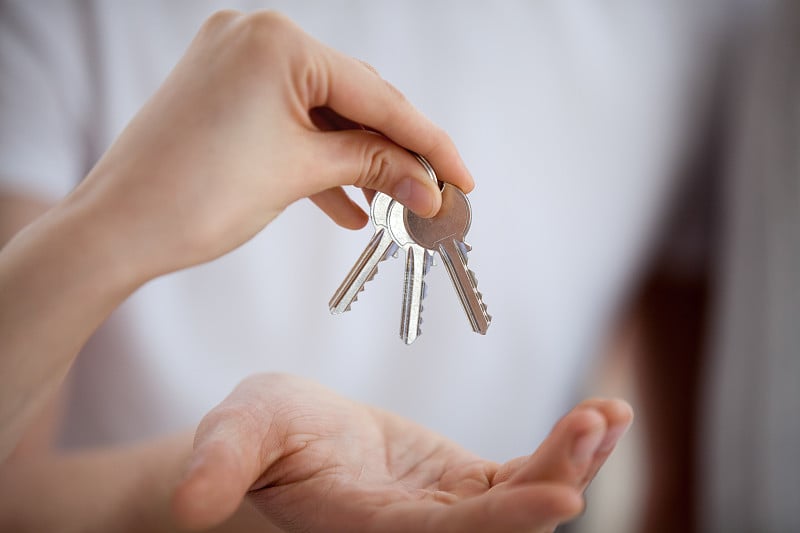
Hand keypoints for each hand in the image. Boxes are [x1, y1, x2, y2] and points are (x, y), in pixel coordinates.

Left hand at [68, 10, 472, 281]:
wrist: (117, 230)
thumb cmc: (195, 196)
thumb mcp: (301, 174)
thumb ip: (374, 166)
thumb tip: (428, 183)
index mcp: (278, 41)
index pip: (377, 94)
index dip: (428, 142)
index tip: (461, 175)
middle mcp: (256, 36)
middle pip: (352, 97)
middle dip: (392, 150)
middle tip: (429, 192)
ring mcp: (236, 60)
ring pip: (322, 112)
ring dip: (356, 158)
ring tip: (389, 202)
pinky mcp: (224, 90)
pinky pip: (289, 120)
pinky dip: (317, 157)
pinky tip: (347, 202)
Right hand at [172, 374, 632, 531]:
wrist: (286, 441)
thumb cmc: (259, 435)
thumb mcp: (236, 432)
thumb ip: (222, 461)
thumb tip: (189, 498)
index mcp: (366, 527)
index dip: (500, 523)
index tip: (558, 497)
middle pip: (499, 525)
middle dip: (554, 479)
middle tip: (595, 425)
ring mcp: (449, 513)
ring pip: (522, 498)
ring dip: (572, 461)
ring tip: (611, 415)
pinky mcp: (468, 487)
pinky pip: (524, 473)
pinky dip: (565, 449)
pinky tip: (604, 418)